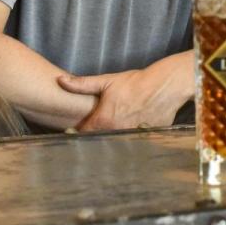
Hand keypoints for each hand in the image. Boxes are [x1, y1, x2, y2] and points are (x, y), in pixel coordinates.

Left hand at [57, 54, 191, 131]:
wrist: (165, 86)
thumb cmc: (136, 83)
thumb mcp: (107, 81)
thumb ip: (82, 84)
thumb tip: (60, 80)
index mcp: (103, 121)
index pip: (83, 135)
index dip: (76, 134)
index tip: (73, 131)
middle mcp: (115, 132)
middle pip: (98, 141)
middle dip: (94, 138)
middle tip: (94, 131)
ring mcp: (130, 138)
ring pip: (116, 144)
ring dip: (112, 141)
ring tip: (112, 132)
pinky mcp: (145, 139)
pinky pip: (133, 144)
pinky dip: (129, 141)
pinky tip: (130, 132)